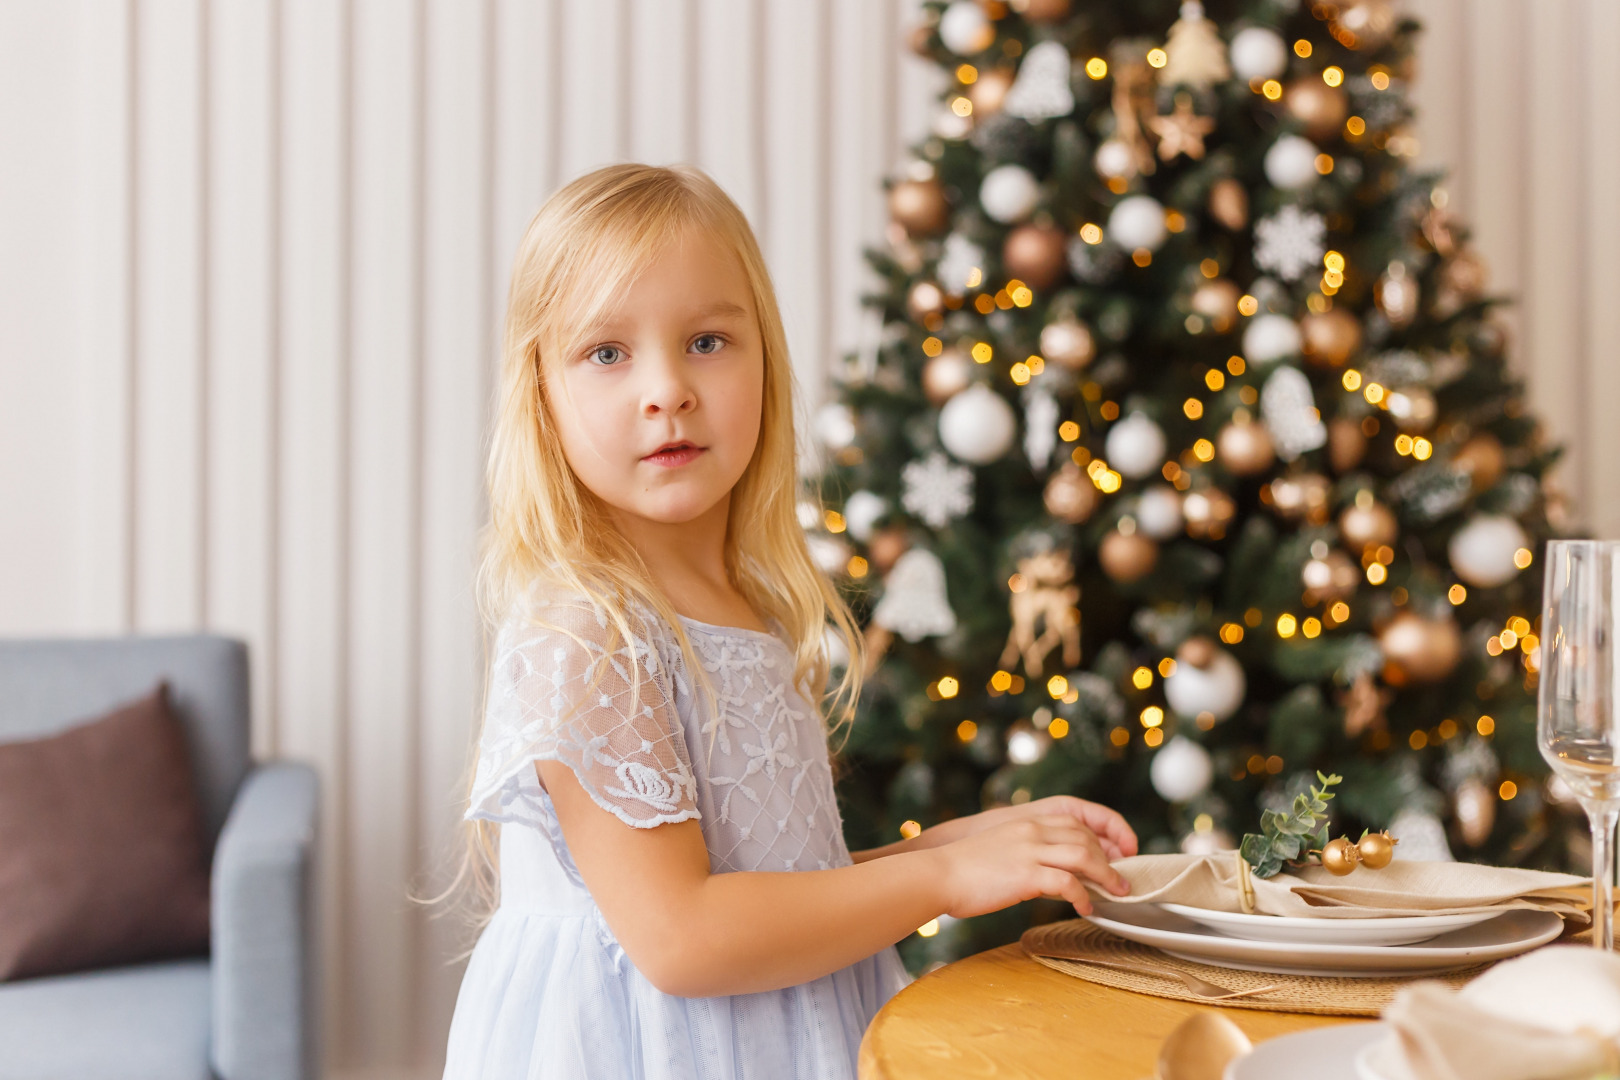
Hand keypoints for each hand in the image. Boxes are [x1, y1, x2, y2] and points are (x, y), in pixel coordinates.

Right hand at [931, 811, 1131, 920]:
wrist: (938, 875)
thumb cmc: (965, 869)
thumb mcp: (1001, 848)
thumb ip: (1027, 851)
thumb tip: (1052, 874)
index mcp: (1027, 821)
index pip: (1077, 821)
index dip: (1103, 836)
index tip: (1117, 853)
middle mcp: (1032, 830)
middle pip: (1085, 837)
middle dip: (1109, 859)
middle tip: (1120, 881)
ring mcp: (1030, 850)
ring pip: (1084, 856)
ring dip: (1106, 876)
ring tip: (1116, 894)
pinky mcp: (1026, 874)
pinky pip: (1067, 883)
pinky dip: (1082, 896)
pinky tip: (1084, 908)